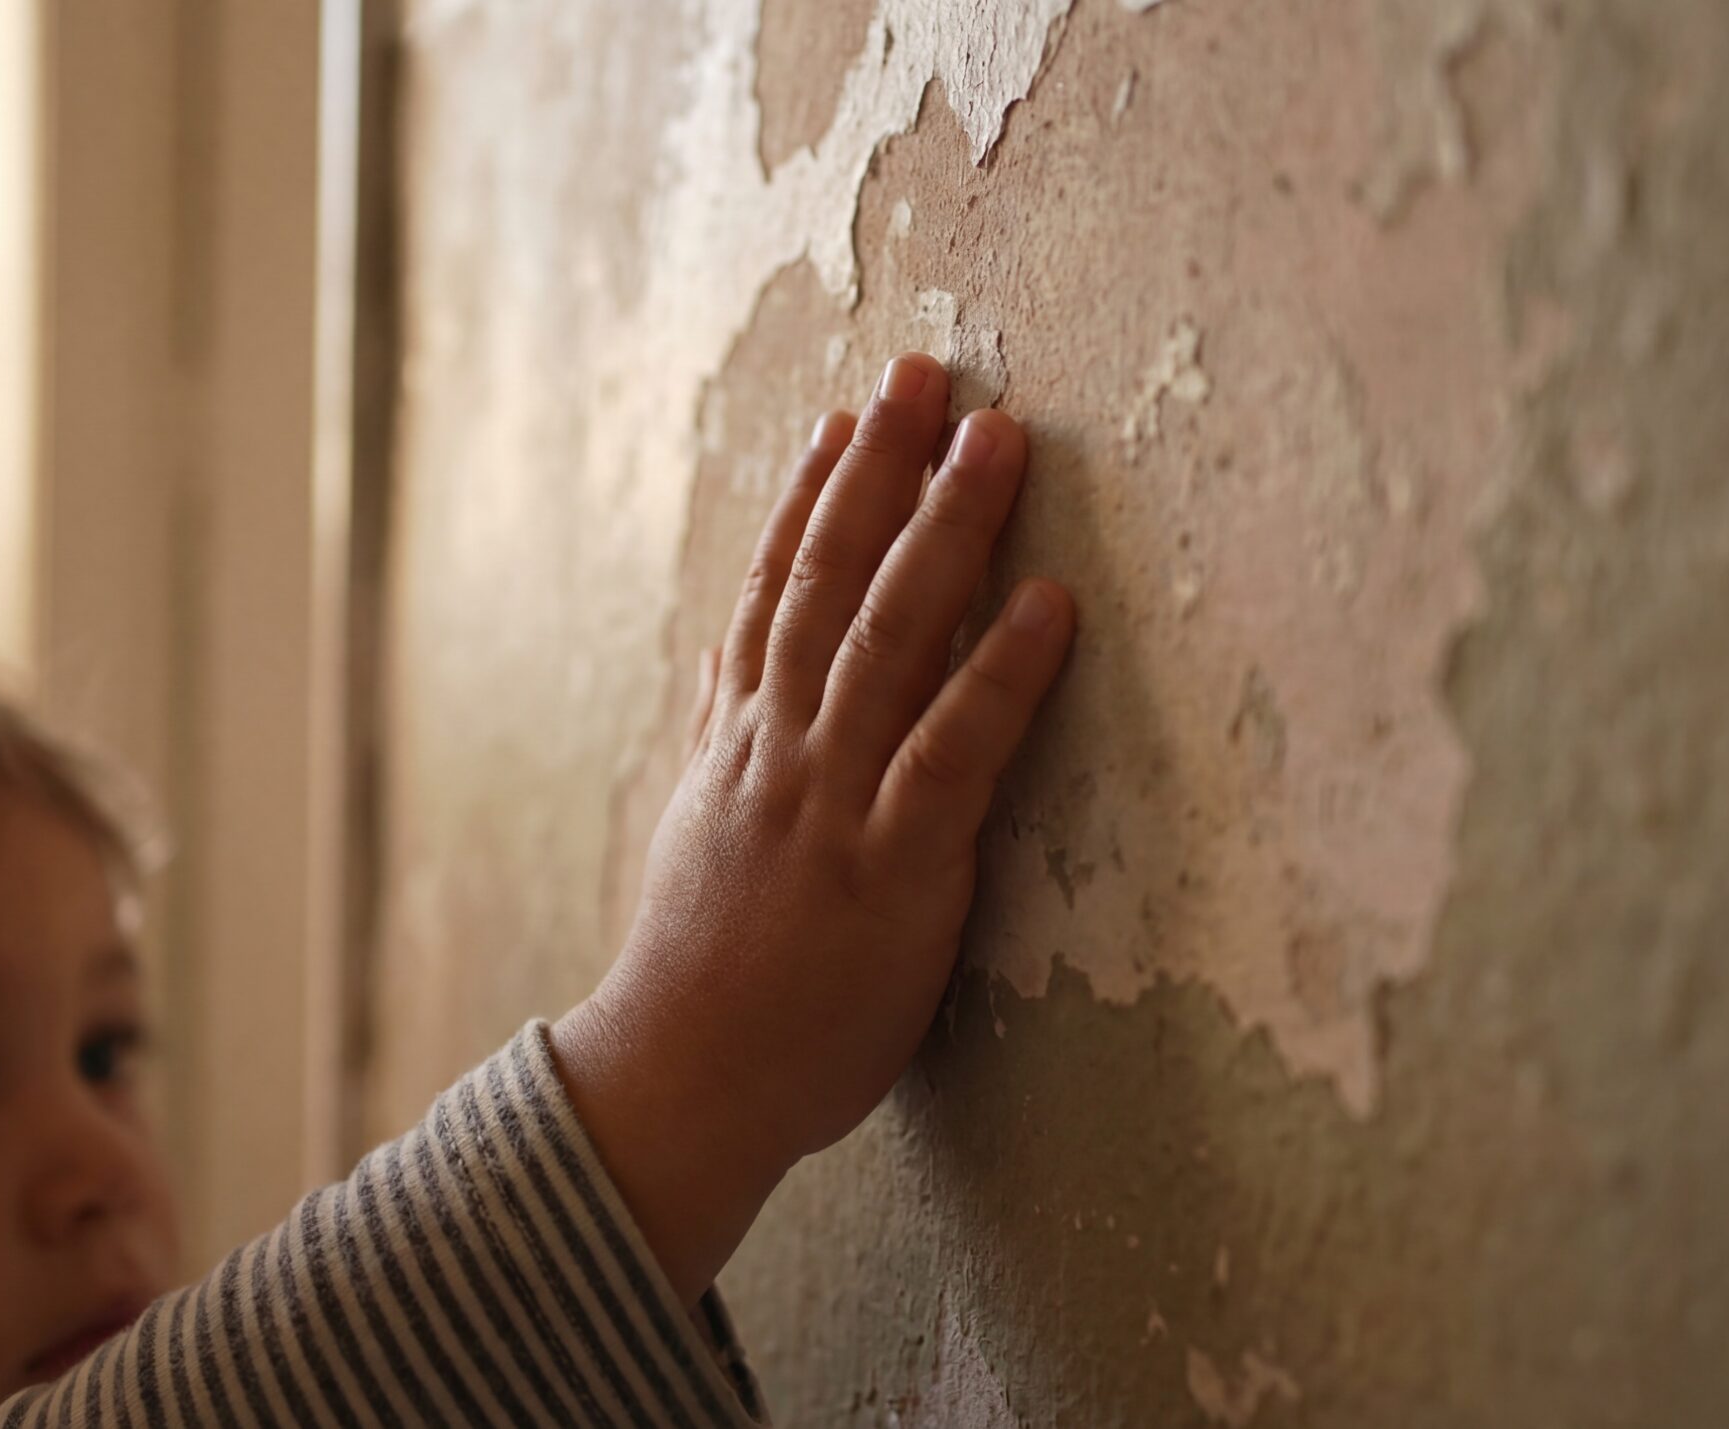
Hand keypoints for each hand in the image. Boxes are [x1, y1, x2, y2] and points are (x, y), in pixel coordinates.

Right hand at [551, 351, 1075, 1305]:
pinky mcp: (890, 868)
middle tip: (935, 372)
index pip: (775, 592)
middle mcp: (779, 749)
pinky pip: (952, 752)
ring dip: (947, 530)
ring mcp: (831, 801)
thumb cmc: (697, 977)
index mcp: (739, 743)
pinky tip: (1051, 605)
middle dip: (885, 470)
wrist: (676, 1085)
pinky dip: (1002, 673)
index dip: (814, 496)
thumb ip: (720, 737)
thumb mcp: (695, 833)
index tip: (853, 414)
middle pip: (831, 582)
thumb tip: (731, 653)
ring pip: (889, 637)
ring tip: (1000, 440)